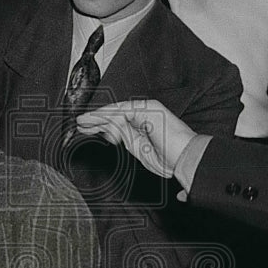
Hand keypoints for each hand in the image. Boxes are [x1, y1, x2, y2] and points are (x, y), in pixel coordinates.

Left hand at [76, 99, 196, 177]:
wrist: (187, 159)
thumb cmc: (171, 159)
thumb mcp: (141, 152)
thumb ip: (128, 141)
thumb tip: (111, 135)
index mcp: (145, 124)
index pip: (118, 122)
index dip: (101, 125)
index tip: (86, 130)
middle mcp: (146, 113)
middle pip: (114, 115)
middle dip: (95, 120)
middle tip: (79, 124)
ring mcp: (148, 109)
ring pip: (116, 112)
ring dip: (98, 117)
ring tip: (83, 122)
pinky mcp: (149, 108)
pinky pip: (124, 112)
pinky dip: (110, 118)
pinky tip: (99, 124)